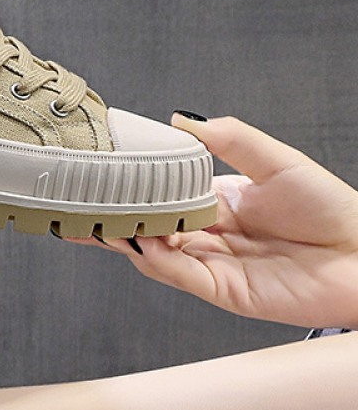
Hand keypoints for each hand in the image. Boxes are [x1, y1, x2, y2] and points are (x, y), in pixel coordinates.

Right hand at [76, 115, 357, 327]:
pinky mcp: (223, 291)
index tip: (101, 175)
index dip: (131, 189)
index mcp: (218, 202)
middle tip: (77, 206)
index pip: (162, 195)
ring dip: (127, 240)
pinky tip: (143, 243)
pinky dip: (157, 261)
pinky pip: (180, 276)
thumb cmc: (332, 209)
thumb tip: (182, 119)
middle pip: (148, 228)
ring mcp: (213, 265)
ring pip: (155, 254)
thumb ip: (229, 139)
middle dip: (112, 220)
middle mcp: (210, 235)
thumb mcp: (277, 160)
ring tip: (103, 223)